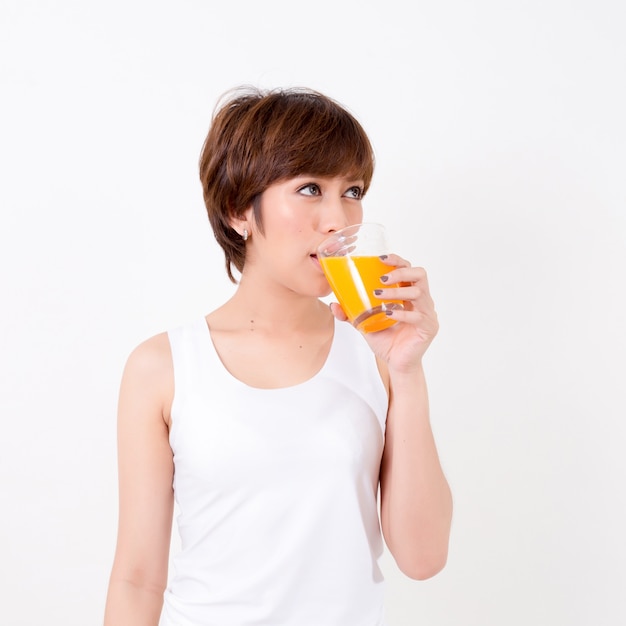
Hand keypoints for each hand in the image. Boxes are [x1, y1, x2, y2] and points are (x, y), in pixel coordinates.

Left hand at [330, 254, 438, 372]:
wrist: (397, 363)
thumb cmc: (386, 340)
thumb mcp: (365, 324)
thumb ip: (352, 314)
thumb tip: (333, 304)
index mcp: (409, 294)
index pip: (408, 269)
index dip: (397, 260)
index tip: (381, 258)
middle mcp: (421, 300)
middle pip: (420, 274)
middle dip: (400, 271)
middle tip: (381, 278)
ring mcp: (427, 313)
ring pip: (419, 292)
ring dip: (396, 291)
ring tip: (378, 294)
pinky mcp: (428, 327)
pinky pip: (417, 315)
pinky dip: (401, 313)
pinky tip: (389, 314)